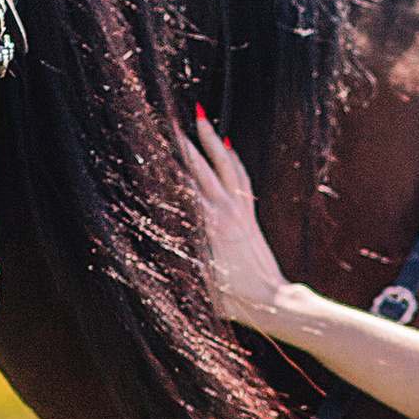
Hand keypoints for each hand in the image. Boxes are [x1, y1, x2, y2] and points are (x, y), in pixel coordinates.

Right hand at [176, 110, 293, 335]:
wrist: (272, 301)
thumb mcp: (198, 283)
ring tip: (199, 118)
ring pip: (225, 166)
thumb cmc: (232, 299)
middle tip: (166, 123)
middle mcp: (226, 212)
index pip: (182, 189)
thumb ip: (178, 259)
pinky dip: (232, 159)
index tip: (147, 152)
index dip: (164, 170)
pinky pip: (241, 178)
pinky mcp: (249, 214)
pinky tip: (224, 145)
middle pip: (201, 169)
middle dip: (182, 145)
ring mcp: (241, 210)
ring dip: (211, 141)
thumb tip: (154, 238)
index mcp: (210, 228)